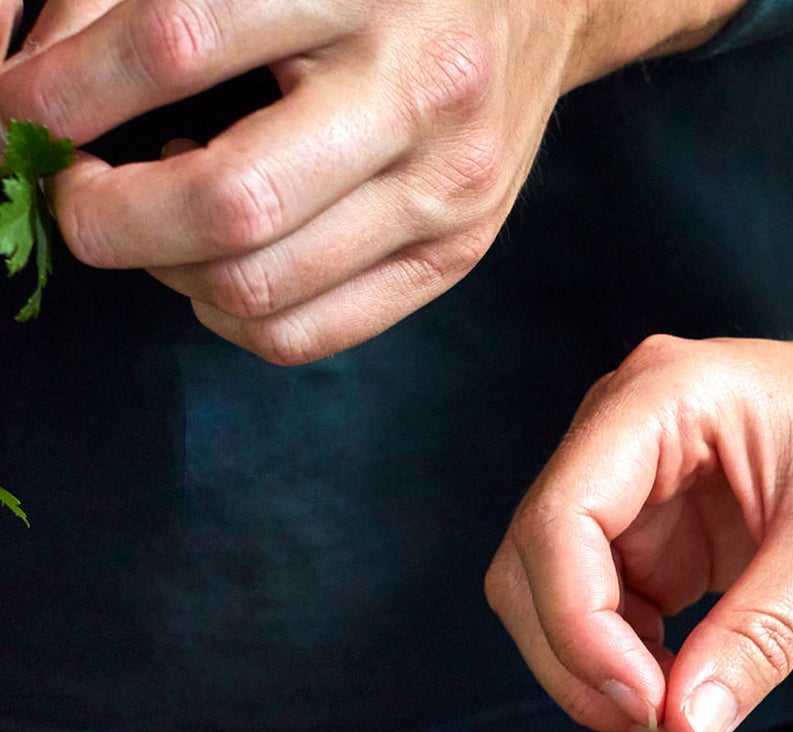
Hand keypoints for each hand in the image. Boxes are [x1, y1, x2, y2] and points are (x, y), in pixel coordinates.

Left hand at [0, 0, 740, 361]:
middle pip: (229, 204)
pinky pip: (311, 333)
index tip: (20, 111)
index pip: (179, 45)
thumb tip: (35, 78)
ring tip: (152, 215)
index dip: (70, 92)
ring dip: (167, 269)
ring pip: (262, 288)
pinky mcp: (457, 256)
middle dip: (110, 215)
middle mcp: (417, 93)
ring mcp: (447, 192)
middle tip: (72, 190)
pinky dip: (231, 313)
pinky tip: (216, 259)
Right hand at [486, 324, 792, 731]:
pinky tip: (686, 690)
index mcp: (660, 398)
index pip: (560, 519)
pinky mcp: (658, 535)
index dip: (579, 625)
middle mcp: (627, 434)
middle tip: (662, 722)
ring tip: (680, 713)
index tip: (645, 702)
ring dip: (596, 669)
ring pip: (556, 596)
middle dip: (580, 656)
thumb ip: (760, 639)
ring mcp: (637, 486)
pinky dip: (628, 666)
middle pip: (536, 562)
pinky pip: (605, 614)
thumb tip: (688, 729)